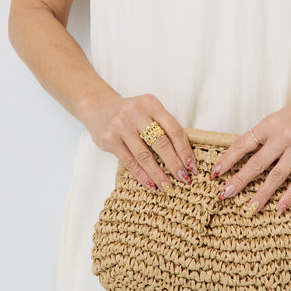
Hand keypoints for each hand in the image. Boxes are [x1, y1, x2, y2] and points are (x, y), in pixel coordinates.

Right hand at [80, 88, 196, 191]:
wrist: (99, 107)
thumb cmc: (130, 113)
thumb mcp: (148, 111)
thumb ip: (163, 126)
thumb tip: (184, 156)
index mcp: (151, 104)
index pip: (174, 129)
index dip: (185, 149)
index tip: (192, 165)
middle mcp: (136, 113)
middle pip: (161, 142)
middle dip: (175, 164)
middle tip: (184, 178)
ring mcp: (121, 126)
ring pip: (145, 155)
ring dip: (158, 174)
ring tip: (168, 186)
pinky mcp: (110, 139)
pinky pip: (130, 162)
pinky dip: (142, 175)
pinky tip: (151, 185)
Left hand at [210, 97, 290, 214]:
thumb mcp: (278, 120)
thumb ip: (262, 136)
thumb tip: (238, 155)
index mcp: (270, 125)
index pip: (243, 143)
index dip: (227, 159)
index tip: (215, 173)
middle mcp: (283, 136)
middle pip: (257, 162)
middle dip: (239, 180)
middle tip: (225, 194)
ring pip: (276, 175)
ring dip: (262, 194)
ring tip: (250, 208)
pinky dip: (289, 195)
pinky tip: (280, 207)